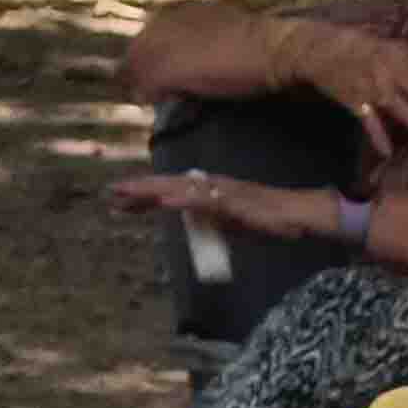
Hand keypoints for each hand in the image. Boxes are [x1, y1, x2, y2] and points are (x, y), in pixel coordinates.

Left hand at [110, 173, 328, 242]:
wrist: (297, 214)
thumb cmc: (265, 217)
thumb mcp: (226, 222)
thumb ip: (206, 219)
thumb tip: (188, 221)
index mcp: (207, 191)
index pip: (169, 191)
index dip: (143, 196)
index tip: (117, 202)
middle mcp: (210, 186)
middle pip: (168, 185)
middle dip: (139, 189)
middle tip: (111, 193)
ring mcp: (221, 191)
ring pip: (181, 188)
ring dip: (154, 189)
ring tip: (129, 193)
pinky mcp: (233, 200)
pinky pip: (205, 199)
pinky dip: (183, 199)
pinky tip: (165, 200)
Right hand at [281, 16, 407, 144]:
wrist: (317, 49)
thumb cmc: (358, 45)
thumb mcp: (394, 45)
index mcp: (401, 56)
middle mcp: (389, 72)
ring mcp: (372, 89)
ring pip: (398, 107)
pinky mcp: (355, 102)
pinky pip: (368, 122)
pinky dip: (377, 137)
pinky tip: (387, 152)